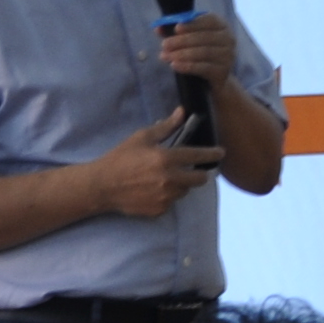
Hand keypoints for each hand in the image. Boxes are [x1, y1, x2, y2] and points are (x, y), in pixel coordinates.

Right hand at [83, 115, 225, 219]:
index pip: (197, 156)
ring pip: (185, 190)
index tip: (221, 153)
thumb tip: (182, 113)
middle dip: (200, 172)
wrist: (102, 186)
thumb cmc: (121, 158)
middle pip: (199, 179)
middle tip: (195, 168)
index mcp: (165, 159)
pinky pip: (172, 202)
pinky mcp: (159, 210)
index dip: (212, 154)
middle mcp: (169, 180)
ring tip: (169, 177)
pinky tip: (157, 188)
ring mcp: (165, 197)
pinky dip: (169, 195)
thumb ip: (166, 127)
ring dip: (183, 183)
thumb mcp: (142, 138)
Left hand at [158, 14, 234, 88]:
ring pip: (203, 52)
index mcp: (222, 26)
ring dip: (182, 54)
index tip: (176, 28)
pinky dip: (188, 66)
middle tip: (164, 45)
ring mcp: (228, 56)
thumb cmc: (201, 52)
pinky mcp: (223, 71)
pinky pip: (204, 68)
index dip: (193, 24)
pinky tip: (175, 65)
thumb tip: (158, 28)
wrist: (216, 78)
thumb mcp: (190, 39)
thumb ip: (176, 32)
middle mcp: (228, 39)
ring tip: (165, 56)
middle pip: (204, 37)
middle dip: (182, 41)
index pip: (210, 20)